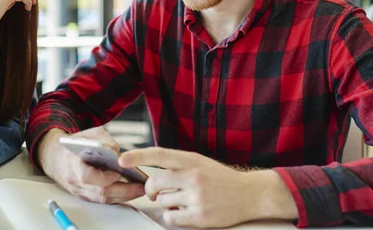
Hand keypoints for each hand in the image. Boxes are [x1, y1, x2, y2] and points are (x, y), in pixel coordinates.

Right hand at [38, 127, 144, 203]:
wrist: (56, 157)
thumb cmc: (74, 145)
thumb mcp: (88, 134)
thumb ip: (102, 138)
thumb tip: (117, 150)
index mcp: (72, 164)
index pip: (87, 177)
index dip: (104, 178)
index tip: (118, 174)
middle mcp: (75, 181)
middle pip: (100, 192)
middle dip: (123, 190)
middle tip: (140, 186)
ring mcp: (80, 191)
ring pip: (103, 199)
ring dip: (123, 196)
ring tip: (140, 189)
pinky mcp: (85, 195)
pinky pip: (102, 199)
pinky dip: (117, 197)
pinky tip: (130, 191)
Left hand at [119, 148, 297, 227]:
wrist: (249, 194)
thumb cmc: (221, 178)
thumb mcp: (200, 162)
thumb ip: (177, 164)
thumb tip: (151, 170)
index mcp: (191, 160)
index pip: (159, 155)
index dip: (138, 156)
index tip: (122, 160)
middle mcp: (193, 177)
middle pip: (155, 182)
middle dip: (150, 189)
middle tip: (154, 192)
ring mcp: (196, 197)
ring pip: (163, 201)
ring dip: (166, 202)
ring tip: (182, 200)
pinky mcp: (199, 216)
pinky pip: (171, 217)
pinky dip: (173, 215)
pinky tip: (184, 211)